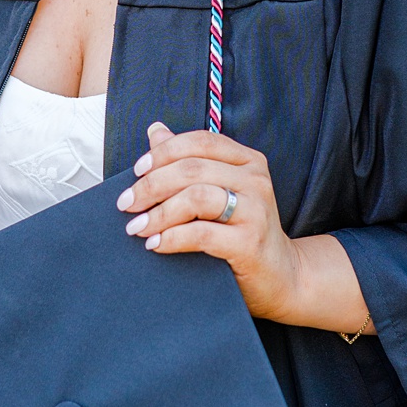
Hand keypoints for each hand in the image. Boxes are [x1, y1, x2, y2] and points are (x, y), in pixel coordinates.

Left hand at [119, 121, 372, 334]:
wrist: (280, 277)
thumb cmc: (241, 232)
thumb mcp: (217, 191)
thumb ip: (189, 161)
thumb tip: (156, 130)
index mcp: (247, 161)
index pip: (199, 142)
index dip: (163, 152)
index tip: (136, 171)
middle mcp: (256, 180)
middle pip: (191, 169)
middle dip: (151, 185)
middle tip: (126, 204)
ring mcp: (256, 210)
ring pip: (195, 197)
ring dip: (158, 213)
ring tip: (136, 226)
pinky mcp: (250, 242)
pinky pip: (201, 233)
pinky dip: (171, 237)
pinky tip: (155, 244)